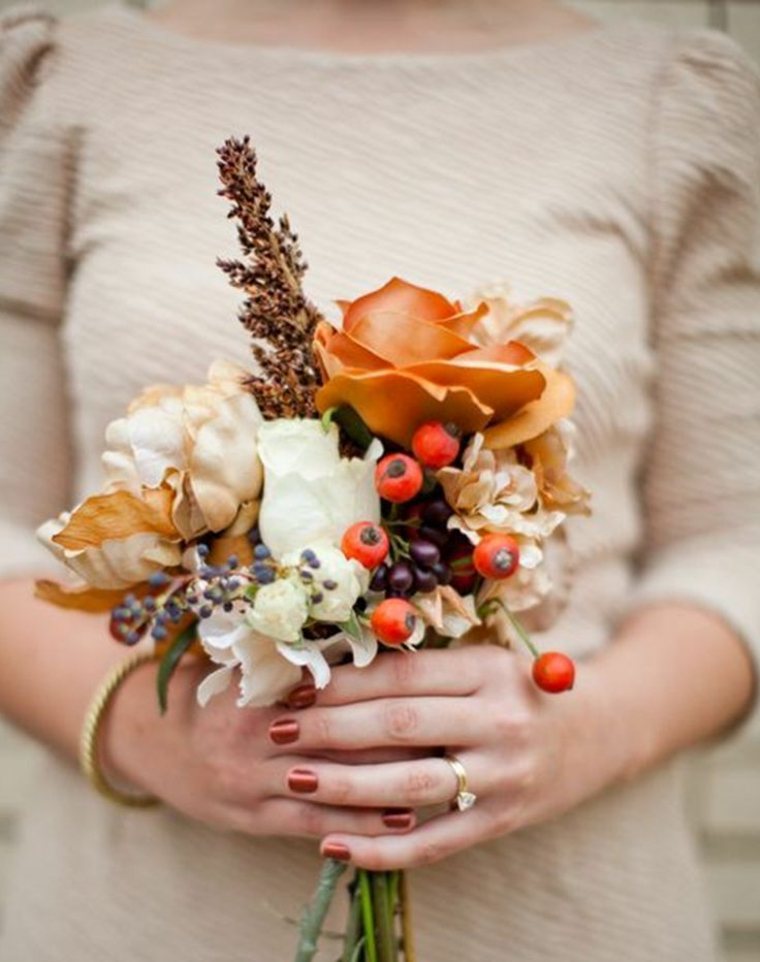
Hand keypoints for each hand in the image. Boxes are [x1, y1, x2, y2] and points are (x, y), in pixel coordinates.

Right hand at [102, 655, 420, 840]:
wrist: (151, 737)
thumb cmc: (215, 687)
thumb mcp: (247, 659)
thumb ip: (299, 653)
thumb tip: (368, 635)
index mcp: (259, 683)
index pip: (335, 686)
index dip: (387, 688)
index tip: (437, 686)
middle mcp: (256, 732)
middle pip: (343, 734)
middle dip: (402, 735)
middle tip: (455, 731)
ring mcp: (252, 779)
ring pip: (336, 781)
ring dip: (392, 781)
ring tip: (447, 777)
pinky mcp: (254, 817)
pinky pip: (315, 822)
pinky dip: (361, 822)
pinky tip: (403, 821)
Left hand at [265, 645, 620, 868]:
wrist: (599, 733)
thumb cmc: (521, 690)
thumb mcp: (485, 663)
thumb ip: (425, 669)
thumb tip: (335, 670)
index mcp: (490, 670)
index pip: (403, 676)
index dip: (344, 683)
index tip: (295, 687)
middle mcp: (500, 720)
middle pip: (400, 725)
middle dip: (330, 729)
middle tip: (276, 729)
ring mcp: (504, 776)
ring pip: (410, 785)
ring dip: (343, 785)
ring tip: (292, 779)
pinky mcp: (502, 822)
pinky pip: (435, 843)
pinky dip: (380, 849)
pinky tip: (333, 844)